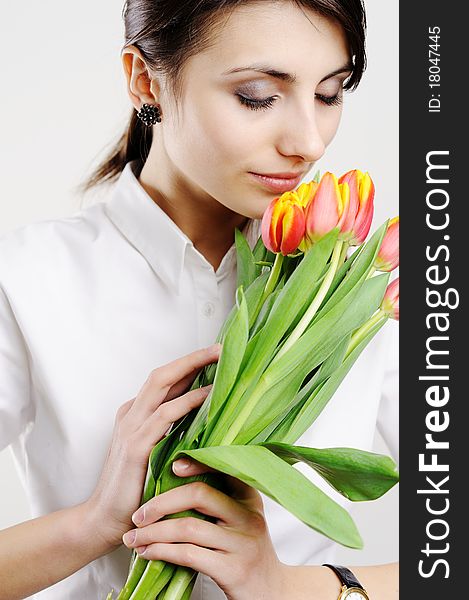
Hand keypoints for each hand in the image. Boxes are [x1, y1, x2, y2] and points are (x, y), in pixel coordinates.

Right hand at [84, 344, 220, 550]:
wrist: (104, 520)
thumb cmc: (135, 488)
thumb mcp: (155, 452)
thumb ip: (173, 431)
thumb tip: (208, 417)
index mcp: (134, 413)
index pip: (164, 379)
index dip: (189, 363)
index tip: (215, 354)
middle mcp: (131, 414)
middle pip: (163, 374)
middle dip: (193, 358)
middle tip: (221, 348)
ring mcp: (131, 428)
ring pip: (162, 386)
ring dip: (193, 370)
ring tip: (220, 363)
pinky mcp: (136, 446)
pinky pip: (165, 416)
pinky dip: (187, 402)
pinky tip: (207, 395)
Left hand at [122, 459, 286, 599]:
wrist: (272, 592)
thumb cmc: (246, 550)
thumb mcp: (241, 518)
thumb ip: (218, 500)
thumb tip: (172, 480)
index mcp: (249, 496)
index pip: (222, 468)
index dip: (196, 463)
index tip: (172, 466)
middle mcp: (248, 516)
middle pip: (199, 495)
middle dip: (161, 503)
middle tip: (138, 515)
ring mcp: (242, 543)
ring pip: (188, 528)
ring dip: (153, 532)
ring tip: (134, 538)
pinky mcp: (233, 570)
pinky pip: (189, 555)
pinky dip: (162, 552)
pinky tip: (148, 553)